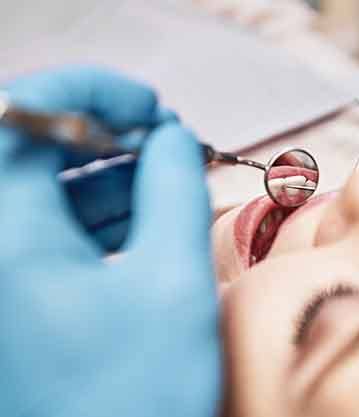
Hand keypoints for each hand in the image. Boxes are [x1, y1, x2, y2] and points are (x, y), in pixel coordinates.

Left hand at [0, 67, 220, 416]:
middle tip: (166, 139)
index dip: (92, 91)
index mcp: (6, 239)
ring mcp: (2, 272)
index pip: (25, 115)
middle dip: (108, 132)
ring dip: (111, 171)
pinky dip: (102, 209)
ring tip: (168, 174)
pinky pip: (53, 226)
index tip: (148, 105)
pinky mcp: (19, 292)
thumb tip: (173, 138)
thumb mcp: (173, 280)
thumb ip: (175, 190)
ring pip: (47, 188)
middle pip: (36, 149)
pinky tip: (146, 210)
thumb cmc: (137, 398)